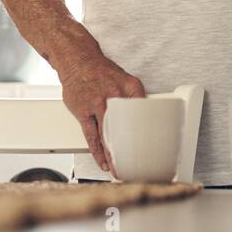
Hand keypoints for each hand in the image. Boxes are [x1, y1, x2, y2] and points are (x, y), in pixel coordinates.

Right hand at [59, 51, 145, 172]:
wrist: (78, 61)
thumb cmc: (102, 73)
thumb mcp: (126, 79)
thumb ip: (136, 97)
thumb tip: (148, 115)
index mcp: (130, 88)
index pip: (145, 113)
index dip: (150, 132)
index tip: (153, 148)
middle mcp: (115, 96)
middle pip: (126, 129)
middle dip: (131, 150)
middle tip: (136, 166)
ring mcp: (97, 105)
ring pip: (108, 136)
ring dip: (114, 156)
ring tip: (120, 170)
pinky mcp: (83, 112)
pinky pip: (91, 136)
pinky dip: (97, 152)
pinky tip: (103, 162)